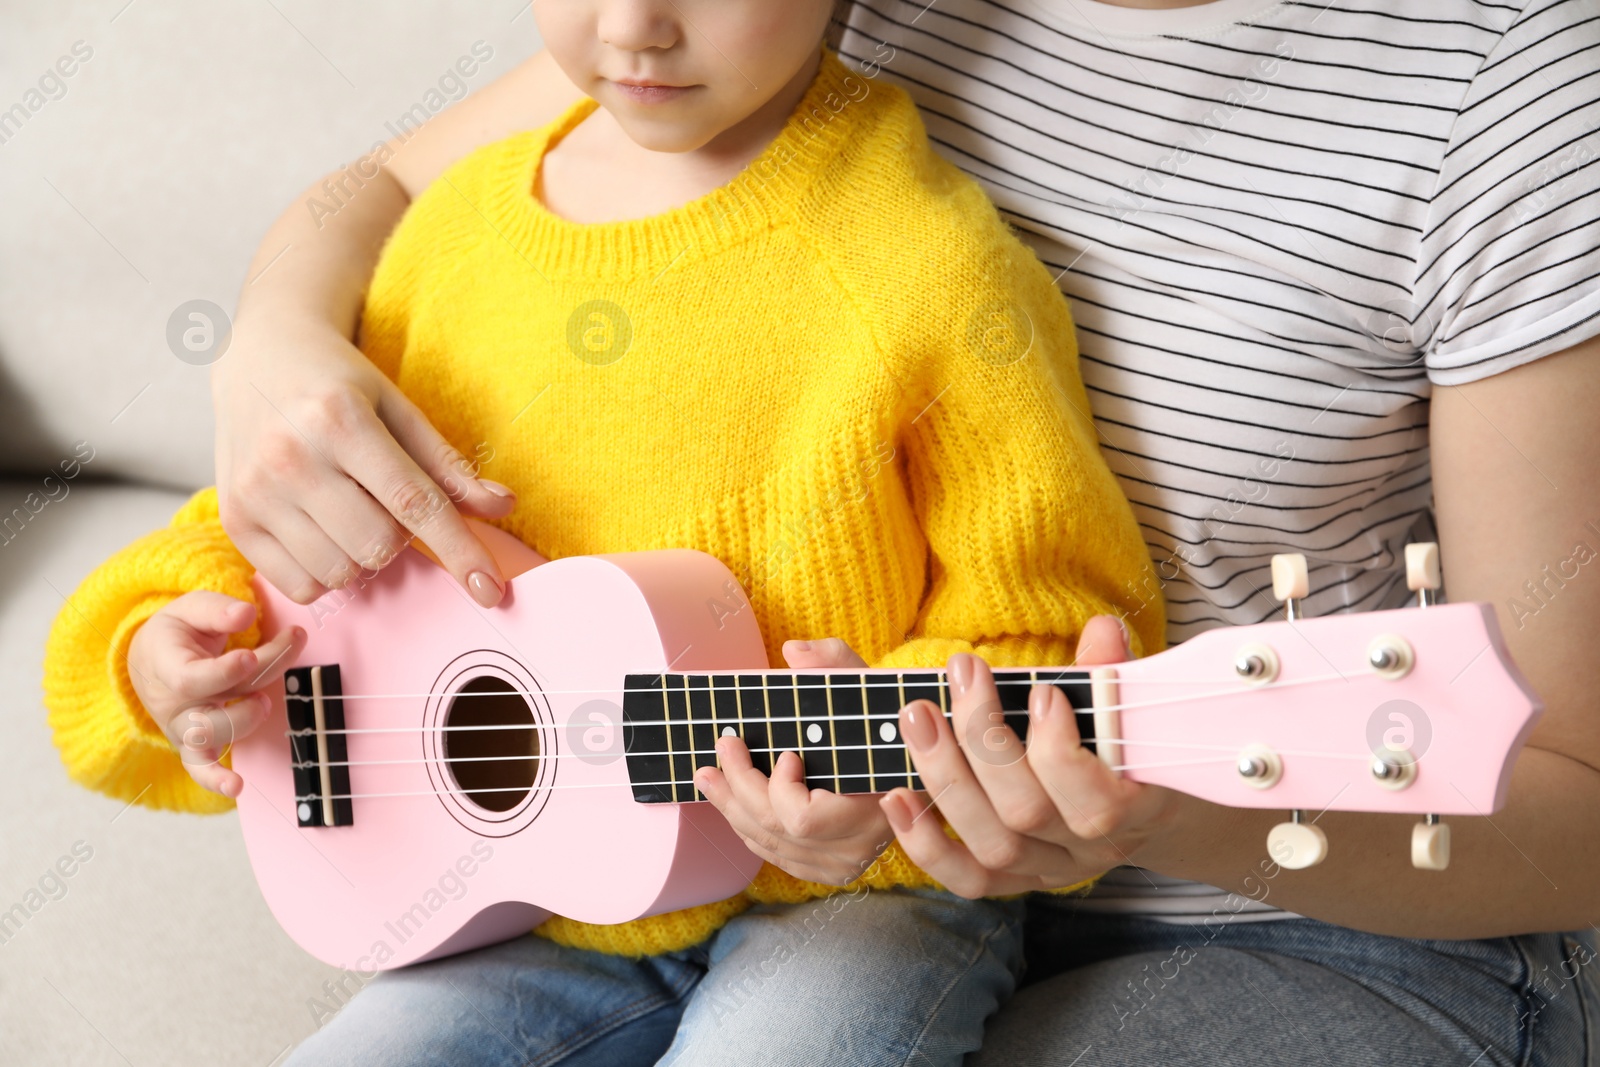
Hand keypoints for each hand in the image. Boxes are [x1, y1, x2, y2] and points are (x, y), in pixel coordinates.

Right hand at [127, 592, 306, 797]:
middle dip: (256, 682)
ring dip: (248, 719)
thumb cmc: (176, 633)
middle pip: (214, 707)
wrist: (149, 660)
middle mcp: (174, 704)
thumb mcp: (190, 608)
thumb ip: (217, 609)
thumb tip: (246, 613)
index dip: (223, 671)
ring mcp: (184, 728)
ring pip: (216, 736)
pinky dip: (215, 781)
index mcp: (168, 668)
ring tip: (265, 697)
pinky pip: (200, 769)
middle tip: (282, 650)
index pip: (194, 678)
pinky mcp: (194, 745)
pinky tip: (236, 787)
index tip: (248, 656)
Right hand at [212, 317, 515, 606]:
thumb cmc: (336, 384)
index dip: (459, 549)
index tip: (490, 589)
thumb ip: (447, 464)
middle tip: (382, 501)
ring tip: (349, 510)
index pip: (414, 502)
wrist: (256, 358)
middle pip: (378, 545)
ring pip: (341, 572)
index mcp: (340, 420)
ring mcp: (255, 491)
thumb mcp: (397, 408)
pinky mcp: (234, 520)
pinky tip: (321, 530)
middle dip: (399, 538)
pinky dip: (325, 572)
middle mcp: (291, 457)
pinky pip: (301, 586)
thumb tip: (501, 506)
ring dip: (362, 556)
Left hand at [694, 638, 892, 884]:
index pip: (803, 818)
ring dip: (733, 808)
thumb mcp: (869, 686)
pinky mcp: (832, 870)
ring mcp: (844, 864)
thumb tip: (793, 652)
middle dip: (738, 788)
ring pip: (770, 846)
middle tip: (721, 750)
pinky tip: (733, 803)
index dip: (780, 789)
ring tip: (709, 777)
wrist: (918, 763)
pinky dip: (751, 829)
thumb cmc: (889, 723)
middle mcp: (859, 847)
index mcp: (875, 806)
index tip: (785, 753)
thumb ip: (835, 663)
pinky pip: (779, 857)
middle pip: (776, 830)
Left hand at [878, 616, 1181, 896]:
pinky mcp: (1015, 882)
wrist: (1148, 808)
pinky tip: (896, 795)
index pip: (1097, 804)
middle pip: (1027, 814)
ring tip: (917, 717)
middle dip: (983, 741)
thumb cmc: (1132, 744)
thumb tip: (1100, 631)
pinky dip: (925, 844)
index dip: (1061, 753)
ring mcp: (1050, 870)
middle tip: (959, 674)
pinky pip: (967, 880)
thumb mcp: (1134, 710)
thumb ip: (1114, 674)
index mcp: (1136, 810)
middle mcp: (1090, 850)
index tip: (1040, 692)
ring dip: (945, 778)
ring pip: (992, 845)